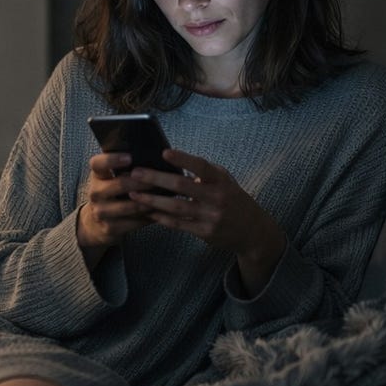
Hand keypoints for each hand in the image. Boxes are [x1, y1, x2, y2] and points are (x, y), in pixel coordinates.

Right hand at [77, 151, 155, 251]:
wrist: (96, 223)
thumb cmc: (112, 193)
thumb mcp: (111, 178)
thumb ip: (126, 169)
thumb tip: (157, 156)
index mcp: (97, 176)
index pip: (98, 163)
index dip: (112, 159)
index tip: (129, 157)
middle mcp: (95, 192)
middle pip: (120, 184)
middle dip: (144, 181)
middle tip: (162, 178)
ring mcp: (101, 211)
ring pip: (131, 205)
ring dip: (151, 200)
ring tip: (167, 195)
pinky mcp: (110, 227)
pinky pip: (135, 222)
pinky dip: (150, 216)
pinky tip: (161, 211)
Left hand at [126, 150, 286, 290]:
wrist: (252, 230)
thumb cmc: (232, 198)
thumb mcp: (224, 180)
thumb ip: (203, 172)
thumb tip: (172, 160)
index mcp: (221, 180)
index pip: (201, 167)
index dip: (183, 159)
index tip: (164, 152)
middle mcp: (217, 198)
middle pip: (182, 186)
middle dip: (156, 179)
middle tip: (135, 173)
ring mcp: (211, 216)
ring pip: (176, 207)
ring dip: (152, 200)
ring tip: (134, 193)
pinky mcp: (205, 233)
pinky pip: (178, 224)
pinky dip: (161, 217)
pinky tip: (147, 211)